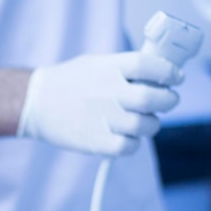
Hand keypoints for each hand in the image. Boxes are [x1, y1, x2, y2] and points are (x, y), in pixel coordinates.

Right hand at [17, 51, 183, 155]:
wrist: (35, 103)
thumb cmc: (68, 82)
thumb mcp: (95, 63)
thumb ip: (125, 68)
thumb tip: (159, 72)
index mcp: (108, 68)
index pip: (149, 65)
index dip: (169, 71)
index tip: (175, 77)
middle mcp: (107, 92)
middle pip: (152, 98)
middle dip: (168, 100)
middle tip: (167, 100)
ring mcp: (102, 118)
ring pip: (145, 126)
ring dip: (151, 124)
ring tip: (143, 121)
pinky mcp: (95, 142)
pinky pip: (128, 147)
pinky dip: (132, 143)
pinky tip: (125, 136)